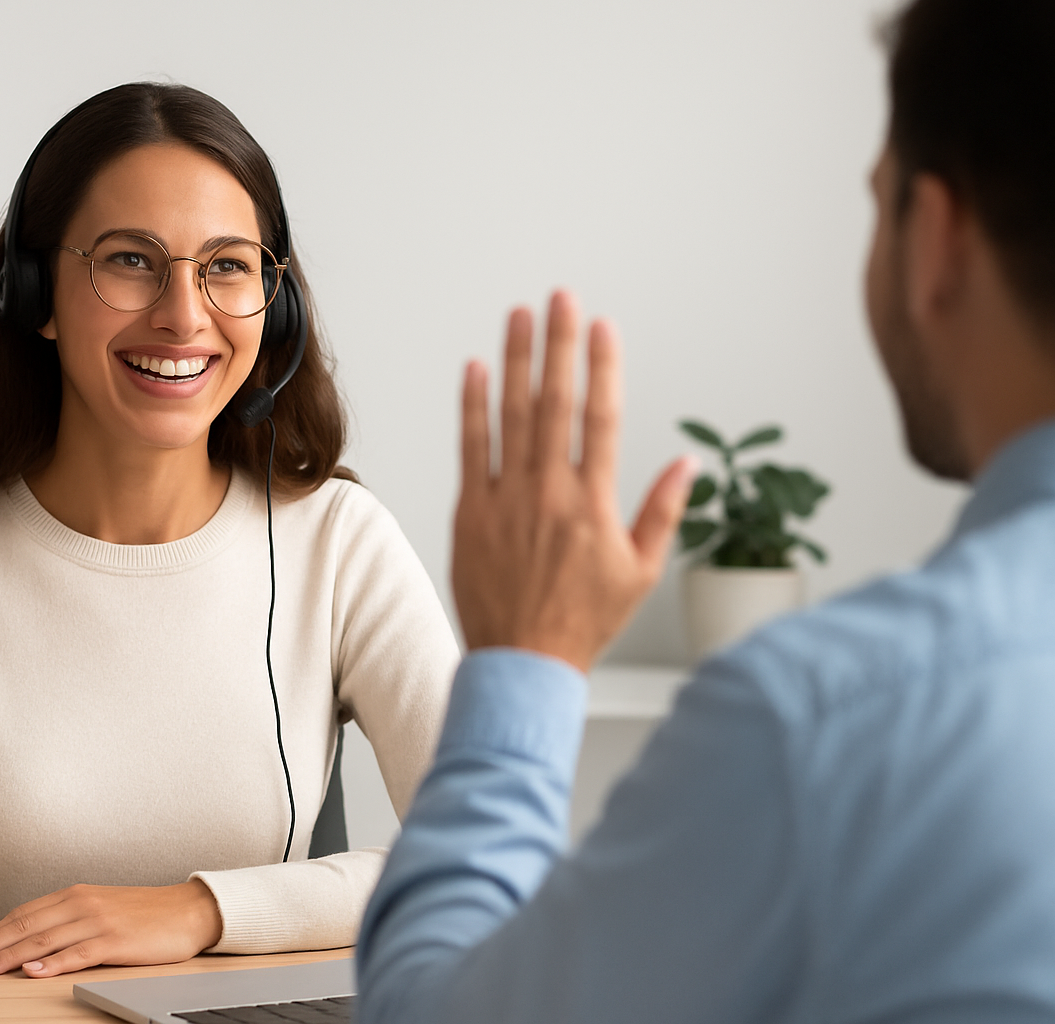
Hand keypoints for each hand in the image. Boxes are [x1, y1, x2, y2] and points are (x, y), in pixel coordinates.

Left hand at [0, 881, 224, 979]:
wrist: (189, 909)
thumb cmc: (145, 914)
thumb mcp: (100, 909)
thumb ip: (67, 922)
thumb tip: (29, 945)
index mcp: (74, 895)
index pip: (21, 915)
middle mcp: (81, 903)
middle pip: (25, 926)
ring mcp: (98, 920)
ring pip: (45, 940)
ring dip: (11, 956)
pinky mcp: (116, 939)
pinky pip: (79, 952)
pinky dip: (55, 963)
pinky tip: (36, 972)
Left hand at [452, 291, 695, 670]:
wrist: (522, 662)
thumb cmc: (584, 620)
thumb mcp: (641, 571)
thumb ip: (665, 510)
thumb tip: (688, 461)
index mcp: (594, 504)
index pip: (602, 419)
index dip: (603, 367)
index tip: (603, 327)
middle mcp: (549, 493)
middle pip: (554, 403)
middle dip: (558, 345)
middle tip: (560, 297)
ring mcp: (506, 500)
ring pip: (510, 417)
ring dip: (516, 361)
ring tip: (519, 316)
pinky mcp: (471, 513)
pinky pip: (470, 449)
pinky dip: (473, 408)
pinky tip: (476, 370)